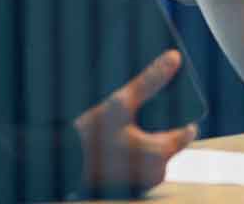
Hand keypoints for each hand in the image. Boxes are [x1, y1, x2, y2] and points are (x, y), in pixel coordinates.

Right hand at [73, 50, 197, 197]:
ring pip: (151, 154)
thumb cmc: (85, 139)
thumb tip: (174, 58)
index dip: (182, 114)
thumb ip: (148, 82)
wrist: (56, 166)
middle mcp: (154, 174)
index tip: (174, 100)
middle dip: (161, 124)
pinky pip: (136, 164)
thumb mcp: (117, 105)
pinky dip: (132, 151)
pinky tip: (119, 135)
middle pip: (168, 141)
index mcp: (159, 156)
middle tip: (149, 105)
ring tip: (132, 117)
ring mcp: (139, 183)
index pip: (187, 131)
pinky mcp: (124, 186)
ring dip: (145, 137)